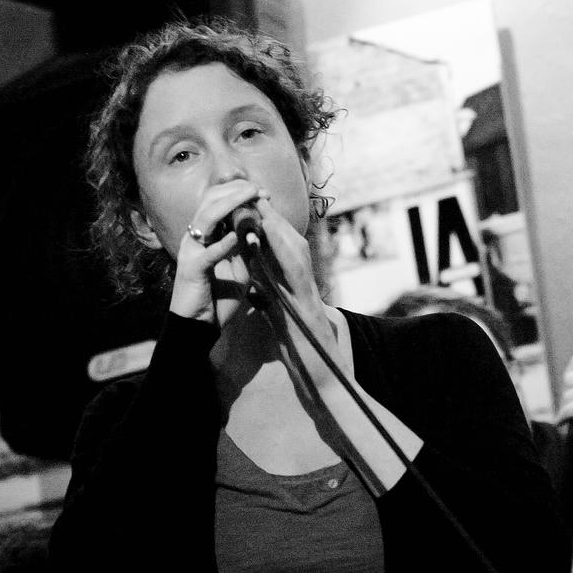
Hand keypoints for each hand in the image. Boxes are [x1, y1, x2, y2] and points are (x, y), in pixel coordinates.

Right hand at [170, 181, 264, 322]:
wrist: (201, 326)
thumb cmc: (218, 297)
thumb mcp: (238, 268)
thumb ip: (245, 249)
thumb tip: (258, 229)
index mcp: (205, 236)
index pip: (216, 202)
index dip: (237, 192)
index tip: (262, 191)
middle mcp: (195, 239)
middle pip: (209, 202)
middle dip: (235, 191)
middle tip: (258, 189)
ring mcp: (191, 252)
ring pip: (206, 219)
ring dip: (229, 206)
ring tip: (249, 198)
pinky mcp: (192, 270)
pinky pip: (207, 254)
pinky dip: (223, 244)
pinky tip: (238, 235)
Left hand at [252, 198, 351, 380]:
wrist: (325, 381)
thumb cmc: (305, 355)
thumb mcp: (281, 323)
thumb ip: (269, 303)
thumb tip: (254, 288)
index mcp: (296, 289)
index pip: (279, 252)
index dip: (264, 226)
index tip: (247, 204)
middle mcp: (305, 286)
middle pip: (289, 244)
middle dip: (270, 217)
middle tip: (252, 191)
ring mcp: (309, 295)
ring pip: (295, 253)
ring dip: (277, 227)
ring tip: (260, 204)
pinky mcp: (308, 308)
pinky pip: (296, 276)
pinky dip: (284, 255)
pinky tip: (272, 240)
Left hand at [556, 354, 572, 466]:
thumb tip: (570, 375)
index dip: (570, 372)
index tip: (569, 384)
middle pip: (569, 377)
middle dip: (567, 390)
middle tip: (571, 402)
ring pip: (567, 395)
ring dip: (567, 406)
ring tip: (572, 415)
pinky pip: (567, 409)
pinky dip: (563, 417)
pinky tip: (563, 421)